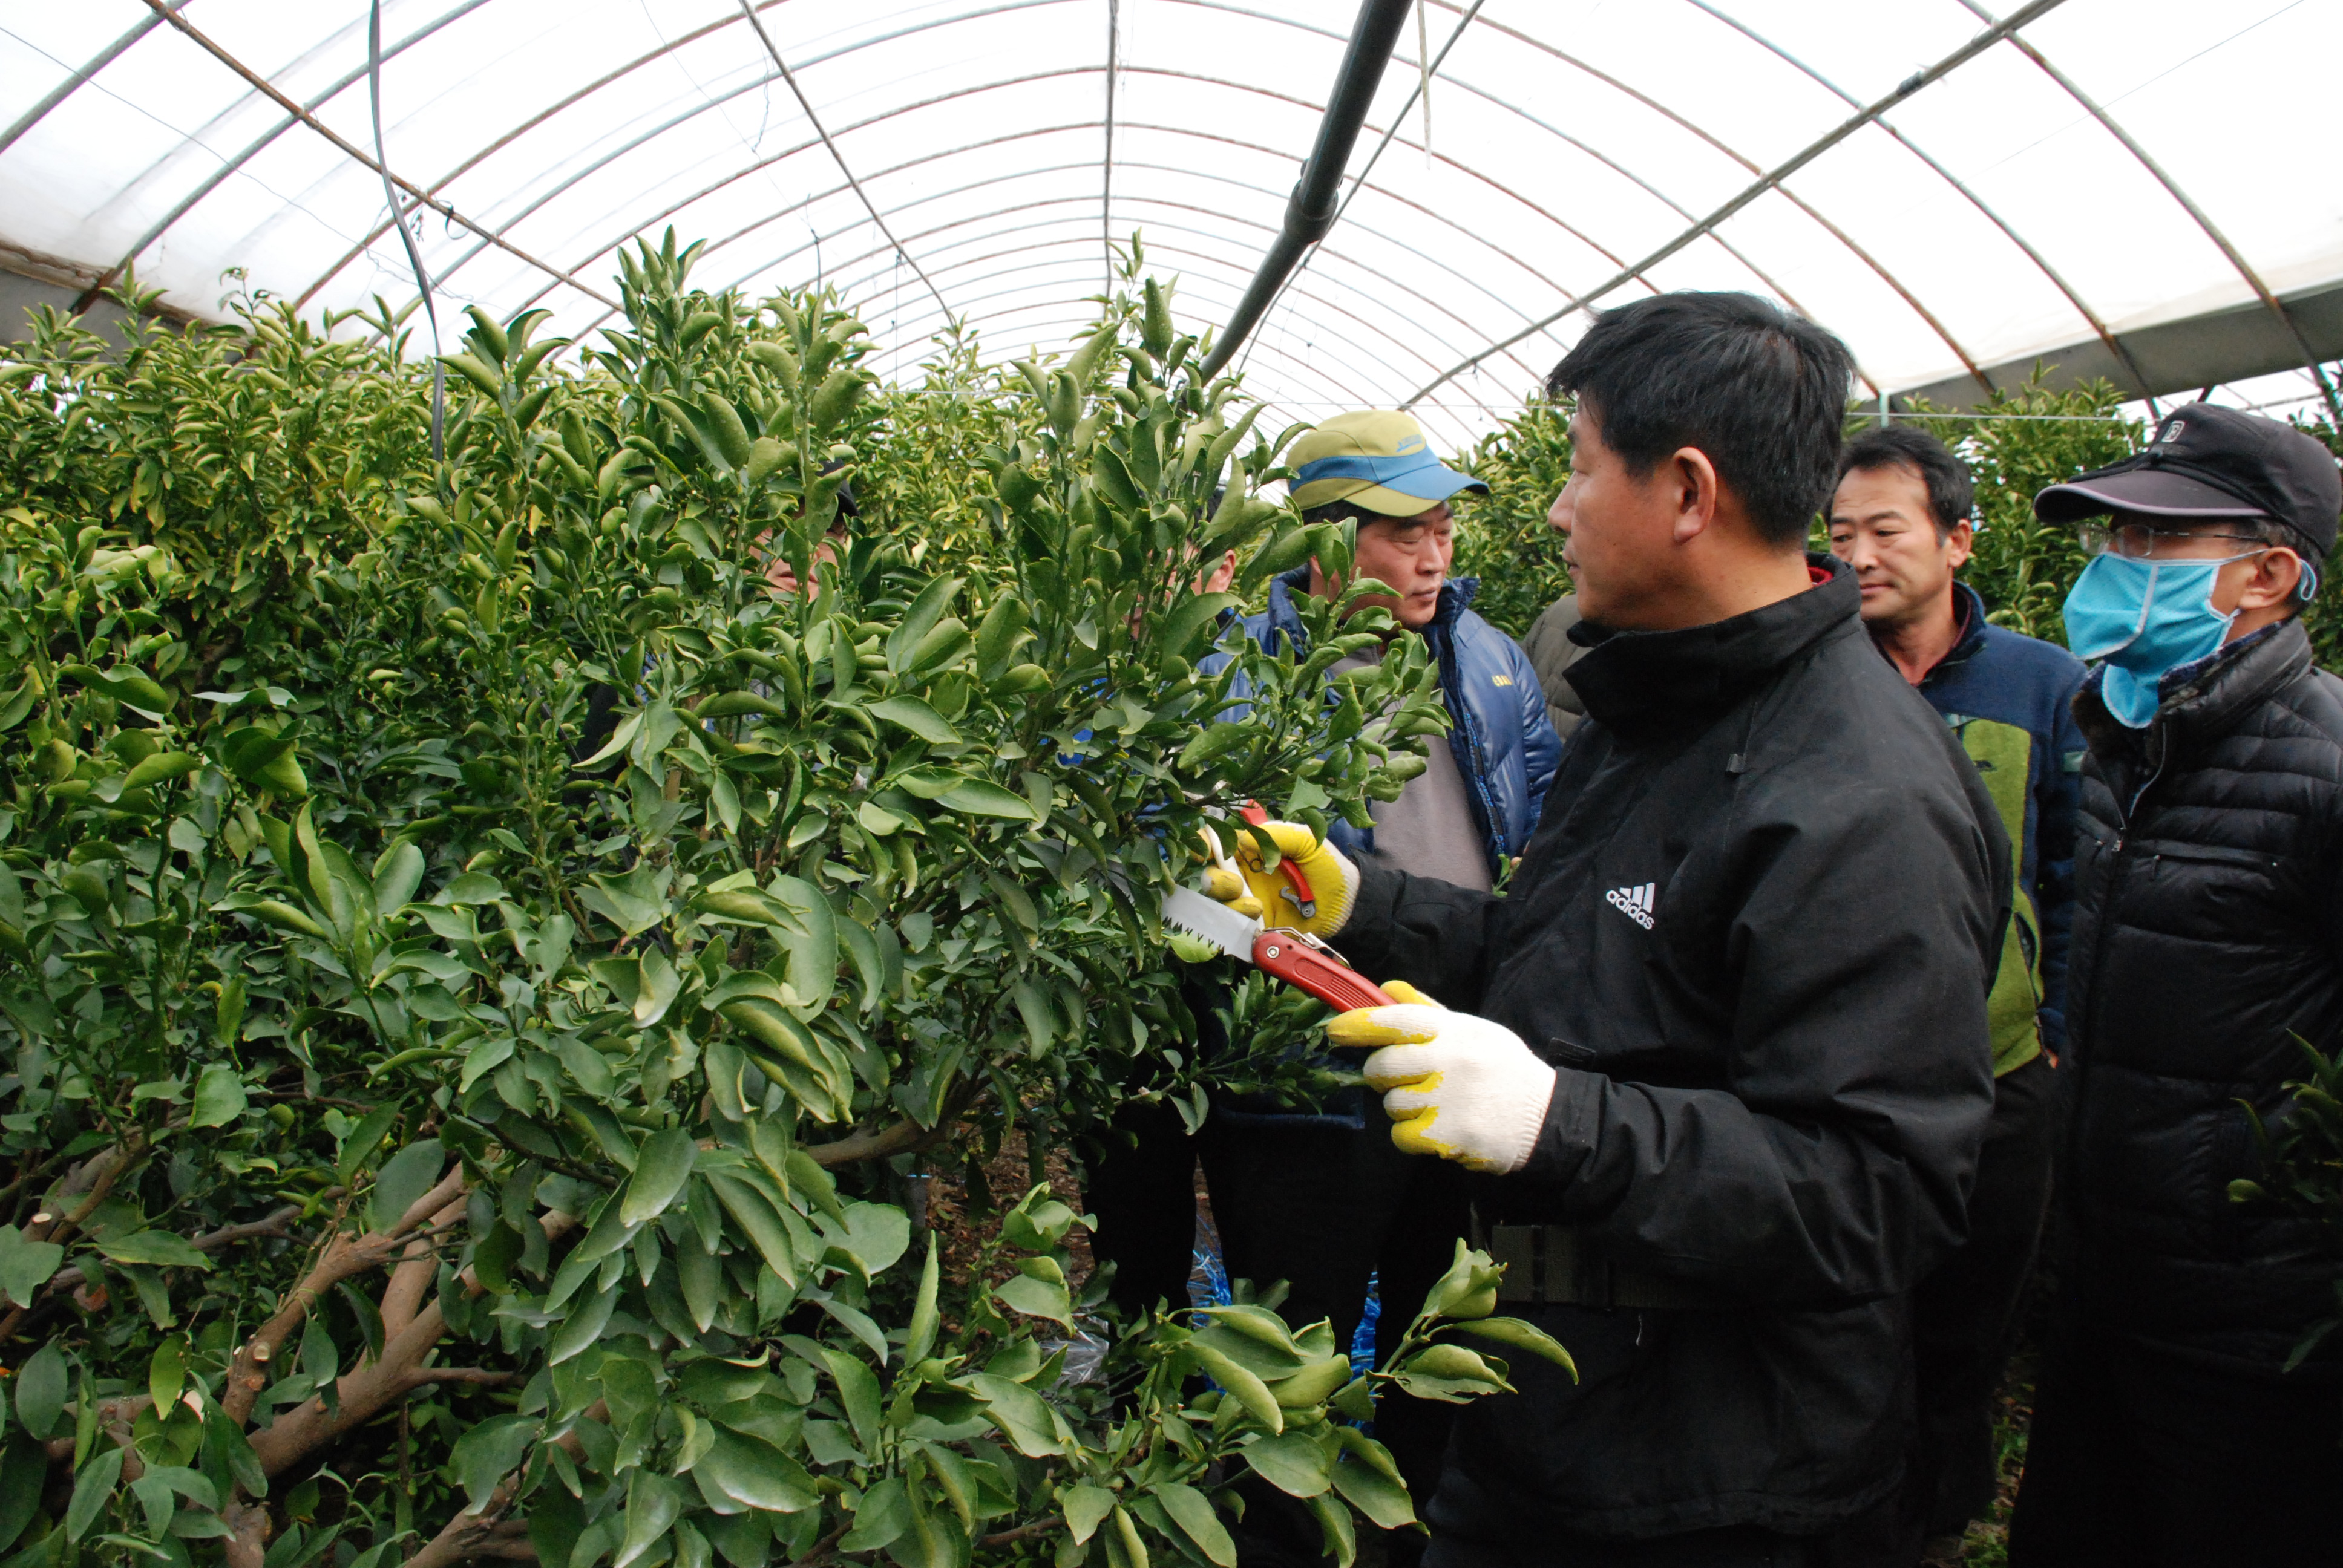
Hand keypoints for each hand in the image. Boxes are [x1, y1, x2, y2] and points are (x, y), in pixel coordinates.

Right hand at [1199, 817, 1357, 937]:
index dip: (1203, 846)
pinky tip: (1257, 918)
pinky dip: (1237, 925)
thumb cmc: (1327, 866)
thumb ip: (1277, 834)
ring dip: (1230, 904)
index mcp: (1251, 850)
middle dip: (1214, 880)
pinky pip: (1234, 929)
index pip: (1217, 844)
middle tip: (1234, 883)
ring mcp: (1248, 903)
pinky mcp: (1255, 928)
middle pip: (1210, 877)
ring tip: (1256, 905)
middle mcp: (1244, 876)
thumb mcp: (1306, 840)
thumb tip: (1241, 838)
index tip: (1202, 853)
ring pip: (1219, 905)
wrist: (1348, 904)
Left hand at [1327, 982, 1555, 1174]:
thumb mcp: (1473, 1031)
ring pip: (1391, 1103)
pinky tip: (1437, 1128)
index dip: (1359, 1023)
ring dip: (1402, 1106)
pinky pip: (1401, 1135)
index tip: (1336, 1030)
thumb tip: (1388, 988)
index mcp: (1454, 1031)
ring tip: (1434, 1104)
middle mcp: (1448, 1061)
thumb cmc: (1503, 1070)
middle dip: (1381, 1075)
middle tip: (1400, 1078)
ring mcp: (1446, 1100)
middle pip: (1381, 1066)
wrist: (1545, 1118)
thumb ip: (1428, 1011)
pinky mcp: (1446, 1136)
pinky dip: (1412, 1136)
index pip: (1395, 1019)